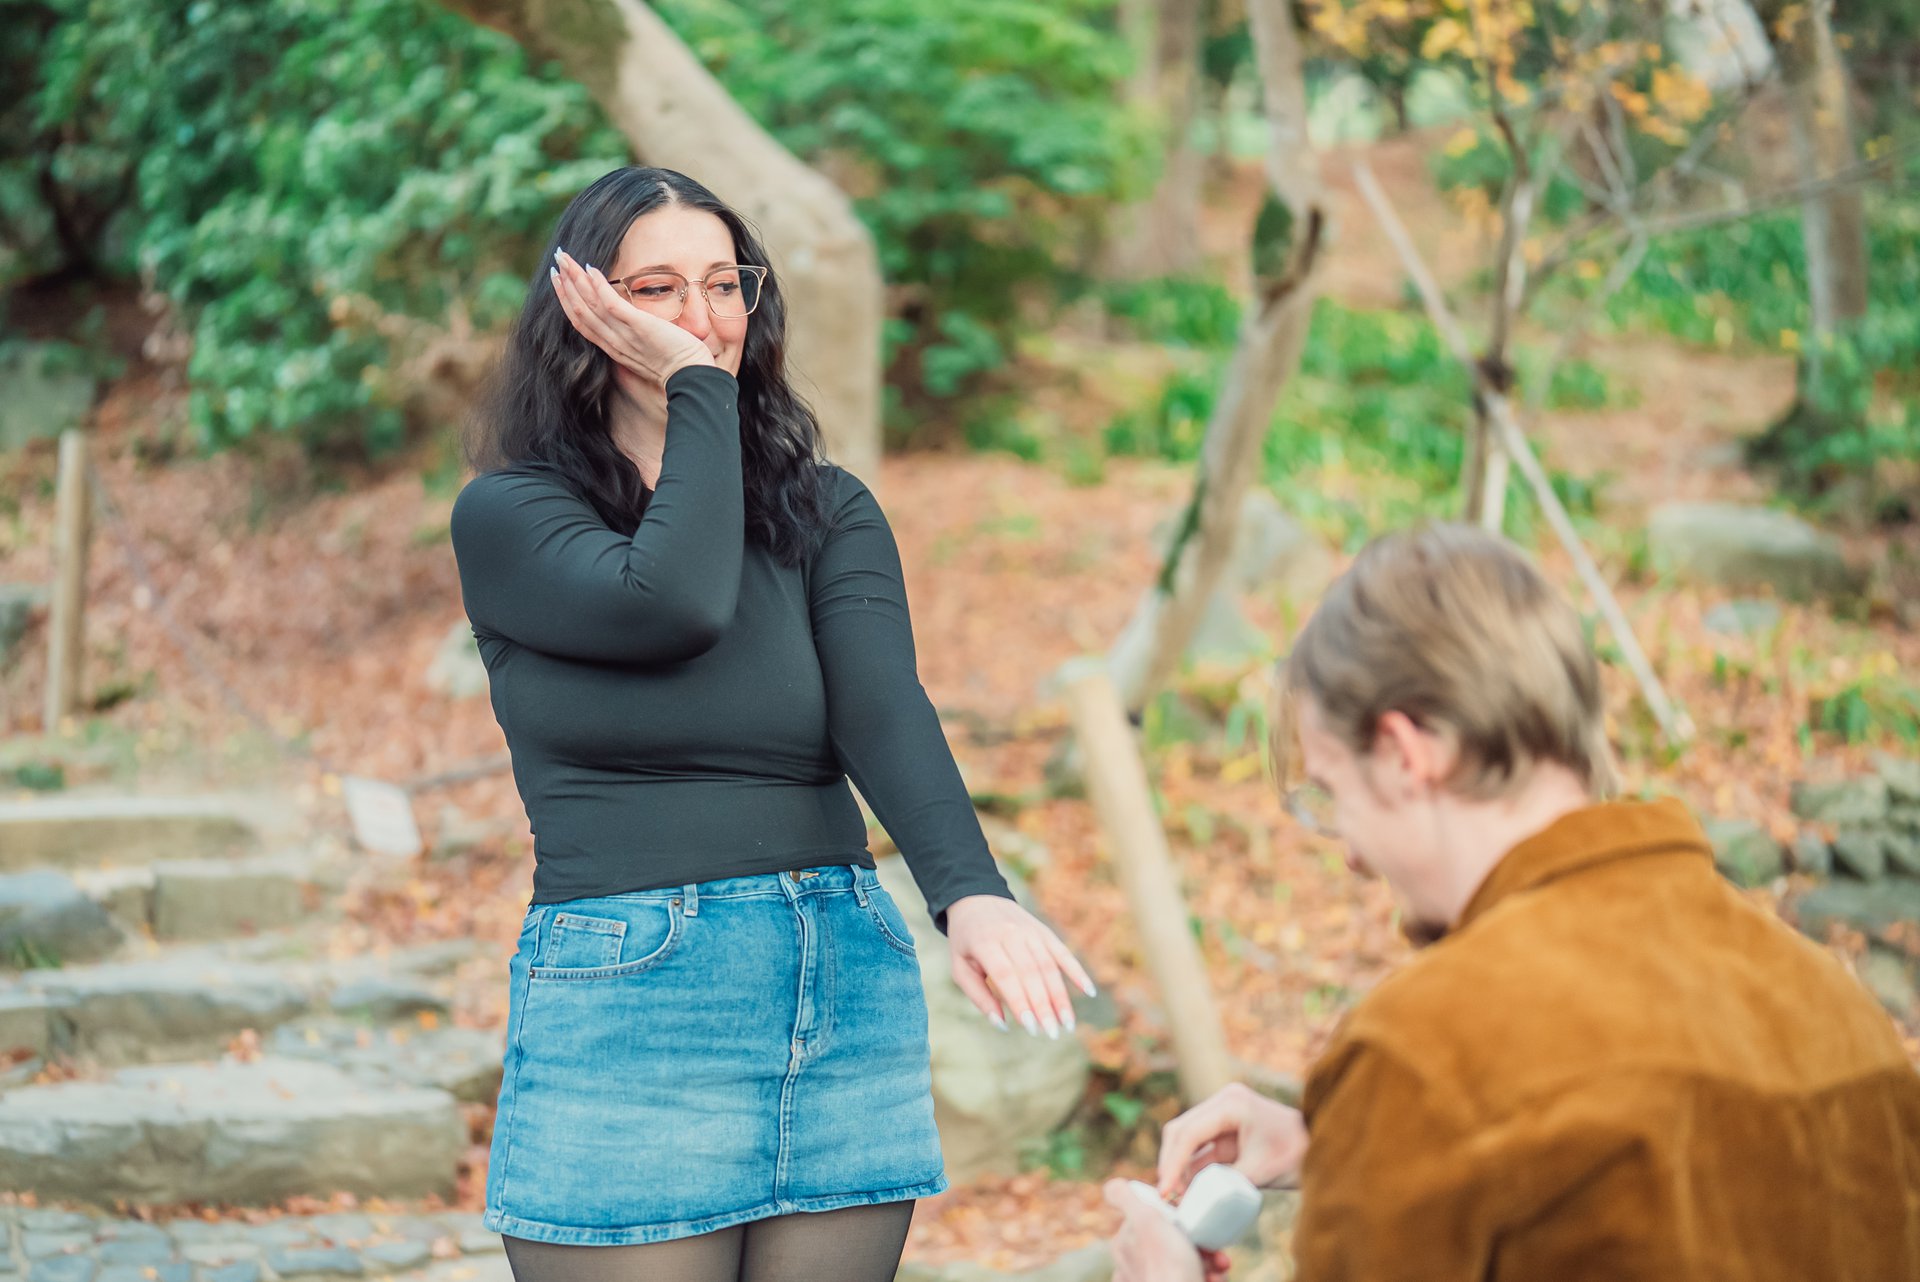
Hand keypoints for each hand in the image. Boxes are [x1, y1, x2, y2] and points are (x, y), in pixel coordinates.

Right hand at [549, 249, 713, 387]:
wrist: (692, 377)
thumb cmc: (678, 365)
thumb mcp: (648, 350)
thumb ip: (636, 337)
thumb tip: (635, 322)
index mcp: (614, 347)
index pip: (582, 322)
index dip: (568, 301)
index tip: (559, 281)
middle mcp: (613, 341)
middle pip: (580, 311)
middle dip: (565, 285)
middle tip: (555, 261)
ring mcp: (624, 334)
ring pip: (589, 305)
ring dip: (574, 280)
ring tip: (564, 259)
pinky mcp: (638, 326)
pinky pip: (612, 304)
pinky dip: (599, 286)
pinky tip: (590, 269)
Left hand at [944, 894, 1094, 1037]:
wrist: (977, 898)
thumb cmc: (966, 941)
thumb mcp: (960, 967)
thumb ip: (979, 997)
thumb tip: (1003, 1026)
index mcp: (985, 942)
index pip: (1006, 975)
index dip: (1020, 1002)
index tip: (1031, 1028)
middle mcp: (1010, 934)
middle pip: (1032, 973)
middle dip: (1043, 1005)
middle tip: (1052, 1033)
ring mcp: (1030, 930)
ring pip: (1049, 966)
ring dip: (1060, 996)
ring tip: (1067, 1023)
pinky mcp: (1044, 931)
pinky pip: (1063, 952)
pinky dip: (1077, 971)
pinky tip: (1089, 991)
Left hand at [1103, 1180, 1223, 1281]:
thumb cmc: (1167, 1266)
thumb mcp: (1146, 1220)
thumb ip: (1125, 1198)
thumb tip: (1112, 1184)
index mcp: (1126, 1244)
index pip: (1156, 1220)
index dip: (1179, 1218)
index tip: (1196, 1223)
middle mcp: (1135, 1266)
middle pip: (1174, 1244)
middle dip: (1200, 1247)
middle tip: (1217, 1254)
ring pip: (1187, 1264)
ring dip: (1210, 1265)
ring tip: (1219, 1269)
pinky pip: (1193, 1278)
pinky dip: (1207, 1279)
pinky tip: (1214, 1280)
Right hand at [1156, 1083, 1308, 1200]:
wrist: (1324, 1147)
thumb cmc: (1298, 1154)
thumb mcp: (1260, 1171)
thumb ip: (1224, 1182)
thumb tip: (1192, 1199)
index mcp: (1231, 1103)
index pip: (1189, 1132)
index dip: (1173, 1162)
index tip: (1165, 1190)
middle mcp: (1222, 1103)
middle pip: (1181, 1131)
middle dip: (1170, 1163)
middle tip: (1165, 1196)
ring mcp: (1223, 1116)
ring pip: (1186, 1140)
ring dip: (1179, 1168)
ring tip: (1174, 1198)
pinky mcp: (1226, 1132)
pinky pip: (1201, 1150)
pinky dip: (1192, 1170)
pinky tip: (1187, 1191)